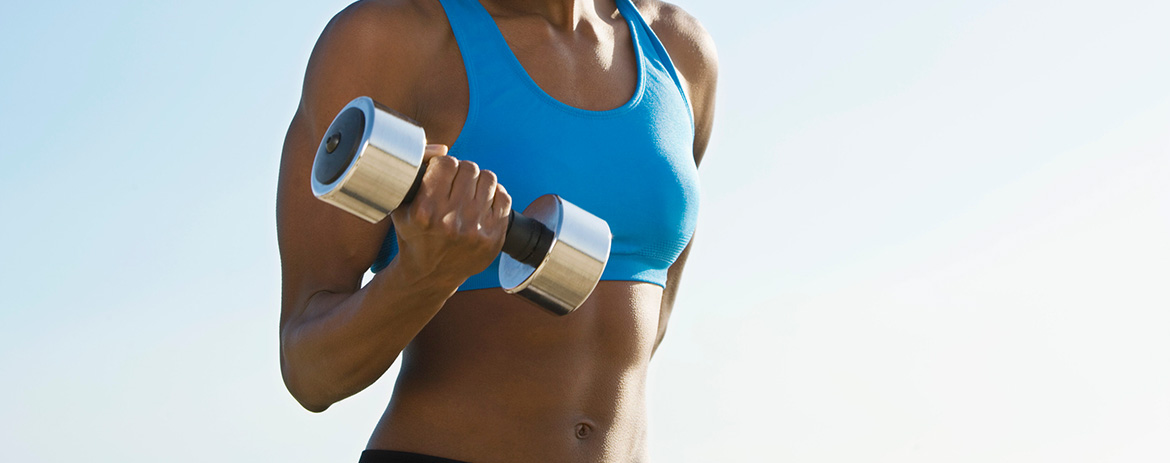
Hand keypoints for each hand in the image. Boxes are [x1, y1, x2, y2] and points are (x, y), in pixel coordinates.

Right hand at [390, 144, 511, 288]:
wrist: (430, 275)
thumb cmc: (414, 235)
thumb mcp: (400, 205)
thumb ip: (415, 171)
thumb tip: (442, 148)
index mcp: (424, 212)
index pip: (446, 163)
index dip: (443, 164)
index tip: (441, 173)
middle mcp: (451, 221)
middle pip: (469, 168)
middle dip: (462, 171)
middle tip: (456, 182)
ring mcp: (475, 231)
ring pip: (489, 178)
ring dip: (479, 181)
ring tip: (470, 191)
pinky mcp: (494, 238)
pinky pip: (504, 198)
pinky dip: (494, 195)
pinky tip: (482, 203)